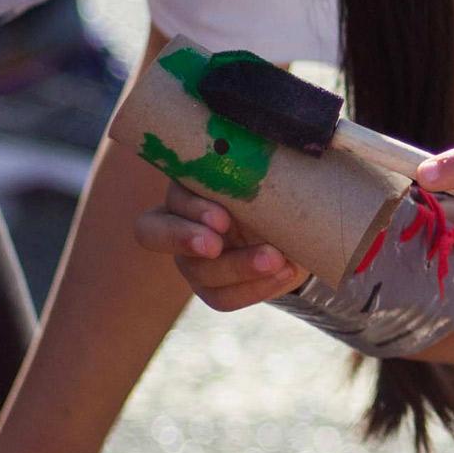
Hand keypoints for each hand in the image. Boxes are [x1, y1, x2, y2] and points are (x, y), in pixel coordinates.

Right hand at [135, 184, 305, 309]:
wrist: (302, 227)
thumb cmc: (279, 191)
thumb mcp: (268, 178)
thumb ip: (254, 170)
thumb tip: (264, 154)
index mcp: (184, 188)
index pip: (163, 186)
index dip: (187, 209)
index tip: (223, 218)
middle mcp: (178, 223)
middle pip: (152, 234)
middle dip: (183, 238)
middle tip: (215, 245)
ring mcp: (192, 260)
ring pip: (199, 272)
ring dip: (239, 267)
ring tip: (277, 259)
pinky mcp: (213, 289)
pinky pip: (223, 298)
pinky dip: (256, 288)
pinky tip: (285, 272)